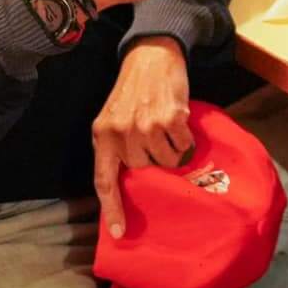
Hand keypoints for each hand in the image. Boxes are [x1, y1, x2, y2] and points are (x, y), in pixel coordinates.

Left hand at [92, 37, 191, 239]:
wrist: (151, 55)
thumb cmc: (133, 89)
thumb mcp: (113, 116)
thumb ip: (116, 144)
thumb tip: (129, 181)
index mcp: (102, 134)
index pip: (104, 180)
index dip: (112, 208)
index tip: (120, 232)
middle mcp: (121, 132)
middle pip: (142, 169)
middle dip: (152, 160)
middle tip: (157, 141)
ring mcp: (146, 126)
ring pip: (166, 159)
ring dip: (171, 148)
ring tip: (167, 127)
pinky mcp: (170, 118)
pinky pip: (182, 143)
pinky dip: (185, 136)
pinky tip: (178, 119)